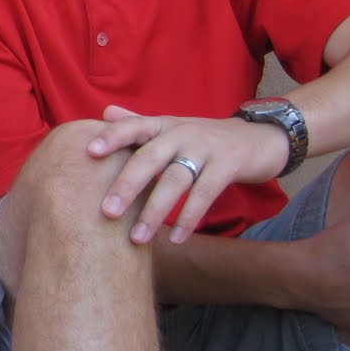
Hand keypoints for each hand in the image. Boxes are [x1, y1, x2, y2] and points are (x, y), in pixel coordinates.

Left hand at [91, 105, 288, 243]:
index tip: (89, 153)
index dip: (111, 137)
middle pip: (150, 158)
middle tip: (107, 213)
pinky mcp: (229, 165)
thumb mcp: (172, 127)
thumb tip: (104, 111)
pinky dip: (189, 217)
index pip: (133, 126)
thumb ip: (139, 123)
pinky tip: (176, 238)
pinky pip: (205, 193)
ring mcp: (206, 148)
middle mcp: (181, 132)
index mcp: (163, 124)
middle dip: (127, 185)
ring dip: (155, 211)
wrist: (259, 138)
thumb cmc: (204, 138)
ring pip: (175, 180)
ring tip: (137, 238)